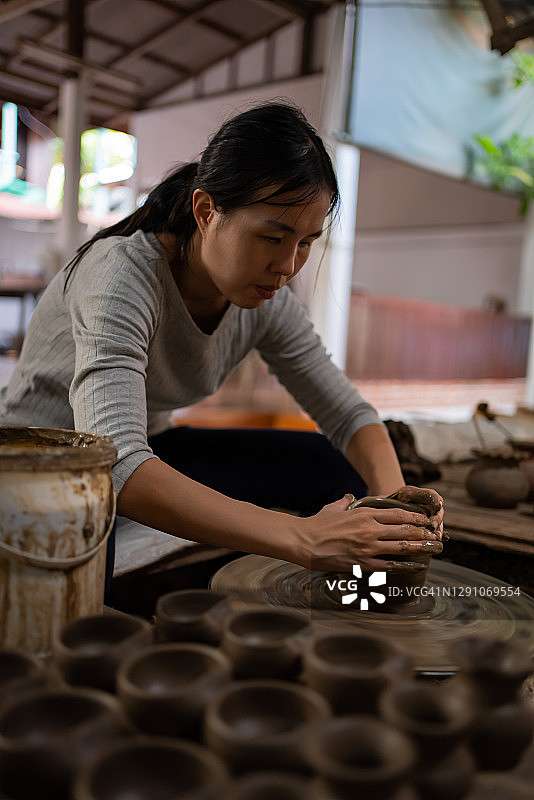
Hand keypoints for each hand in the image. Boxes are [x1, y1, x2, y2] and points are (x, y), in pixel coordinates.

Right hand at [296, 494, 442, 572]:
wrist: (302, 541)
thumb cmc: (317, 524)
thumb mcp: (334, 508)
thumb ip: (345, 502)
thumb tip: (349, 498)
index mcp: (364, 514)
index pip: (398, 514)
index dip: (416, 517)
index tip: (426, 520)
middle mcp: (369, 529)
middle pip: (405, 529)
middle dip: (424, 533)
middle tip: (436, 535)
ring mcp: (367, 547)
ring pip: (401, 547)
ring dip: (420, 548)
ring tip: (434, 549)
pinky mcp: (362, 564)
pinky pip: (388, 566)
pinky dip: (404, 566)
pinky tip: (415, 566)